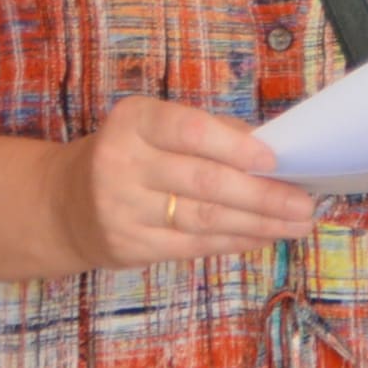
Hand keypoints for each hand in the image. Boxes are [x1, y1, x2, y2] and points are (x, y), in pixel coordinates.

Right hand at [67, 95, 322, 270]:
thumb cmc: (130, 155)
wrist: (64, 203)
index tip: (275, 159)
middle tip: (304, 203)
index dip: (235, 146)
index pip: (190, 131)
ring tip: (296, 224)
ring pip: (204, 219)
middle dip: (262, 195)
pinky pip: (192, 245)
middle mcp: (122, 163)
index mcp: (133, 121)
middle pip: (205, 182)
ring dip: (258, 224)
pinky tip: (263, 237)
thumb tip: (274, 148)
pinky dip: (234, 241)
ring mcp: (122, 209)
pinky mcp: (128, 246)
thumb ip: (210, 133)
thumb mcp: (155, 128)